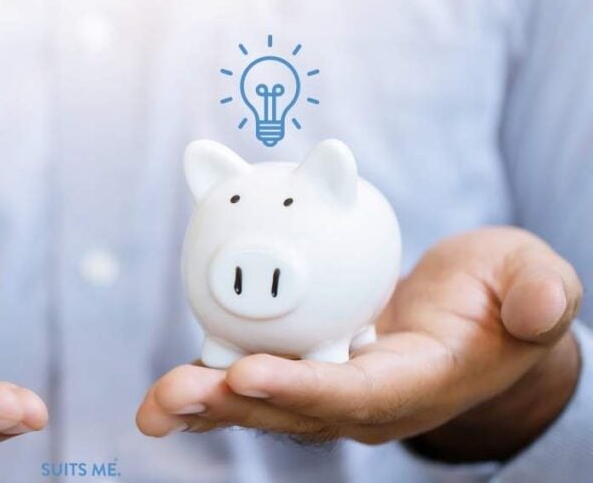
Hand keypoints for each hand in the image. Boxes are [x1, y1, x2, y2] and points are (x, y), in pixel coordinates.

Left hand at [137, 227, 581, 461]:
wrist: (472, 325)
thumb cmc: (502, 298)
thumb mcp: (532, 282)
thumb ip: (538, 293)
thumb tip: (539, 307)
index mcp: (416, 384)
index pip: (356, 395)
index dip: (303, 390)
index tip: (249, 376)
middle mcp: (364, 402)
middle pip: (292, 411)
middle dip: (230, 407)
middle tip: (172, 397)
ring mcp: (330, 392)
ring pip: (261, 404)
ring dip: (204, 404)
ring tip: (153, 405)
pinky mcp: (305, 372)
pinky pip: (251, 379)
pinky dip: (208, 378)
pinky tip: (165, 385)